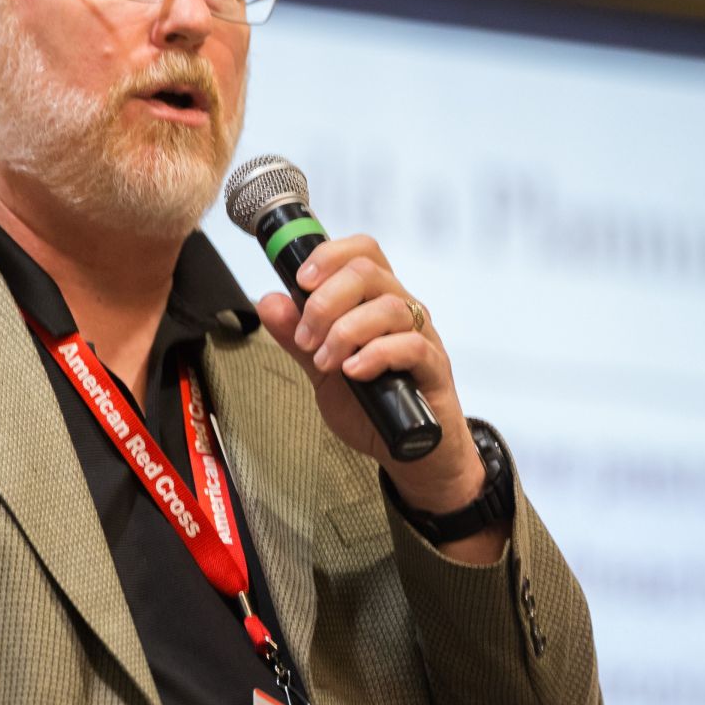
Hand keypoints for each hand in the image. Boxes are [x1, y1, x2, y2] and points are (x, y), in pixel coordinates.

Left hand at [255, 235, 485, 516]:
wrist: (409, 452)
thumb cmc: (371, 405)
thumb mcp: (322, 370)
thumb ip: (296, 337)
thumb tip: (269, 301)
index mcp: (375, 300)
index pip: (361, 252)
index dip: (329, 255)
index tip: (300, 281)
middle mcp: (401, 309)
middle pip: (367, 272)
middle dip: (325, 301)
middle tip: (306, 338)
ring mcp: (422, 336)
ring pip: (388, 306)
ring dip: (345, 331)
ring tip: (326, 363)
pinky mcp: (434, 367)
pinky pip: (411, 345)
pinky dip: (375, 354)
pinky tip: (353, 372)